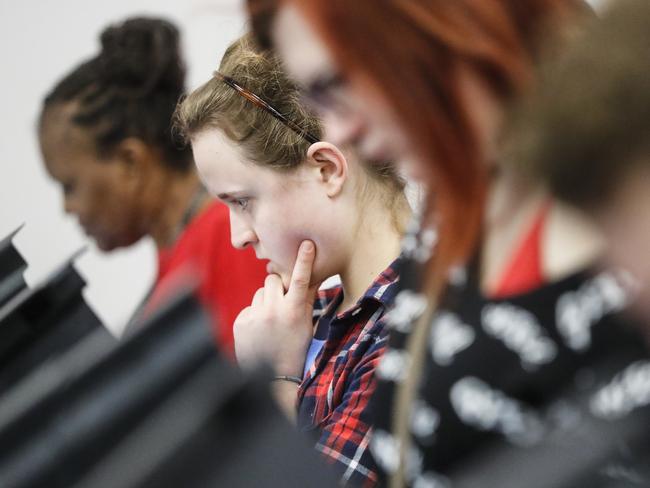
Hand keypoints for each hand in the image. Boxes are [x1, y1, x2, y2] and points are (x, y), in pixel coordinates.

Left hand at [234, 240, 318, 375]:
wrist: (274, 377)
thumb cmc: (295, 347)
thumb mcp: (306, 323)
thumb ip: (305, 298)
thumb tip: (309, 274)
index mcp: (294, 311)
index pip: (300, 280)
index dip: (304, 260)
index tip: (306, 243)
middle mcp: (274, 311)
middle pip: (272, 279)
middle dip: (277, 286)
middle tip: (282, 303)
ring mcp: (255, 316)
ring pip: (260, 292)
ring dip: (266, 301)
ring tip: (271, 322)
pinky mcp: (240, 322)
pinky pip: (250, 306)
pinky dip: (255, 314)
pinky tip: (260, 330)